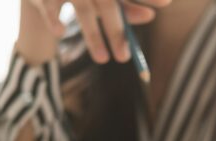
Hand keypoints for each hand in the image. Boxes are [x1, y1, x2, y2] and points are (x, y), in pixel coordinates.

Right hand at [16, 0, 170, 64]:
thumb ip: (127, 6)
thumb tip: (150, 16)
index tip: (166, 2)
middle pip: (107, 4)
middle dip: (117, 31)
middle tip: (124, 58)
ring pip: (83, 9)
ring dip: (93, 35)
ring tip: (103, 60)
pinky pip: (49, 5)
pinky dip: (54, 18)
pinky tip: (60, 32)